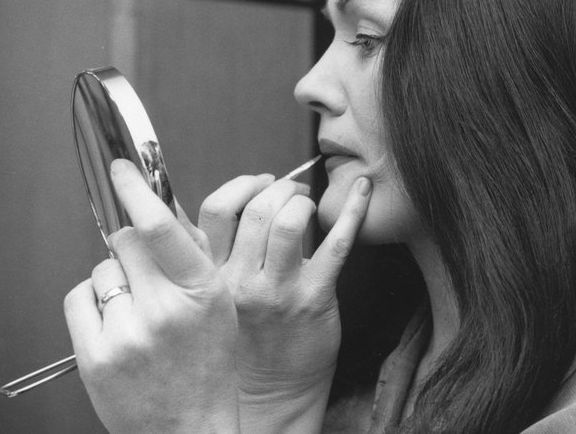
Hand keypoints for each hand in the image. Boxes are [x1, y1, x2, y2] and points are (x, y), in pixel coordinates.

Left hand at [64, 159, 240, 432]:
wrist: (189, 428)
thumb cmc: (207, 366)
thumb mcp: (218, 305)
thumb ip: (193, 259)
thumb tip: (161, 210)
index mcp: (203, 291)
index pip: (161, 228)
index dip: (137, 191)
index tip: (122, 169)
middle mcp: (165, 309)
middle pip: (127, 240)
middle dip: (132, 245)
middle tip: (145, 272)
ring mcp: (128, 333)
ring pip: (103, 268)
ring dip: (115, 279)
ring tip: (136, 312)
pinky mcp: (96, 354)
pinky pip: (81, 297)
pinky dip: (94, 302)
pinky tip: (115, 325)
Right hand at [197, 172, 372, 431]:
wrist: (272, 392)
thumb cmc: (250, 338)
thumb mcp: (218, 295)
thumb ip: (216, 253)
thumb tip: (231, 203)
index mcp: (212, 275)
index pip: (215, 209)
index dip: (241, 185)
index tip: (259, 182)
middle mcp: (240, 281)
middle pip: (255, 208)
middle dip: (280, 187)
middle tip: (292, 190)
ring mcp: (278, 290)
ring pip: (287, 221)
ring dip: (303, 200)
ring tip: (309, 204)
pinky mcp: (314, 297)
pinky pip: (336, 243)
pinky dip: (353, 209)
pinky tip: (363, 190)